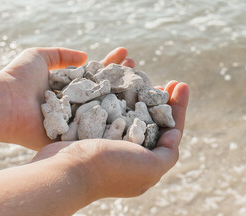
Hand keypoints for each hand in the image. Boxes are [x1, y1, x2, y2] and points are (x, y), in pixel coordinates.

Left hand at [0, 47, 133, 149]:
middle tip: (140, 68)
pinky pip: (102, 129)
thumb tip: (85, 55)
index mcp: (70, 88)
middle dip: (124, 78)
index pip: (97, 74)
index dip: (112, 64)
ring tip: (146, 82)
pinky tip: (140, 111)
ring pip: (108, 108)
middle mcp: (77, 104)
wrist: (4, 104)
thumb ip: (62, 54)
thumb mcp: (40, 56)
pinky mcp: (77, 136)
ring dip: (127, 96)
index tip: (127, 54)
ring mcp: (79, 120)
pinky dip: (120, 121)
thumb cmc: (18, 78)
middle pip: (107, 90)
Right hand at [31, 81, 188, 198]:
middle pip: (151, 120)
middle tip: (167, 82)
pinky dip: (116, 93)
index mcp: (145, 162)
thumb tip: (174, 133)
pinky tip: (120, 80)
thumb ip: (168, 153)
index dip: (178, 108)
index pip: (170, 131)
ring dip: (139, 92)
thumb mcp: (150, 168)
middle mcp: (129, 151)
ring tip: (143, 75)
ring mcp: (110, 140)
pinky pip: (109, 108)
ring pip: (130, 111)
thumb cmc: (110, 168)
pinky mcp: (92, 130)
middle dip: (161, 99)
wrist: (65, 169)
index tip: (181, 84)